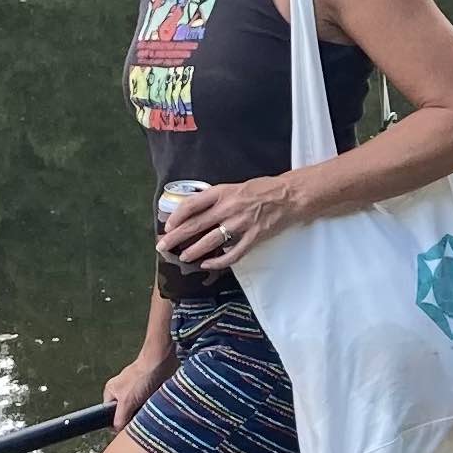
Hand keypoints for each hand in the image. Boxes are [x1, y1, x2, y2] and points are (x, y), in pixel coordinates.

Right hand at [104, 349, 176, 430]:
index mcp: (111, 392)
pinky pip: (148, 405)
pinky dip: (152, 408)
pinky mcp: (149, 391)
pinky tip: (156, 407)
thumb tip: (117, 430)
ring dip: (143, 413)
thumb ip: (119, 418)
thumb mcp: (126, 402)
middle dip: (132, 418)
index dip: (117, 423)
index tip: (126, 428)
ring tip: (149, 411)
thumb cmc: (142, 377)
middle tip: (140, 419)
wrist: (161, 362)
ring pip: (137, 410)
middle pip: (125, 414)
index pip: (109, 414)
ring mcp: (136, 391)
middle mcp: (122, 392)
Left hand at [159, 177, 300, 271]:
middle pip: (196, 224)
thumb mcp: (235, 187)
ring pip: (211, 241)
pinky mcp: (254, 237)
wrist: (290, 195)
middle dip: (176, 237)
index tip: (168, 225)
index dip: (177, 216)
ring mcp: (241, 224)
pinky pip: (232, 254)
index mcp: (223, 192)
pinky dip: (218, 262)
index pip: (192, 204)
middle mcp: (229, 207)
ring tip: (183, 257)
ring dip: (194, 251)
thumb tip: (195, 211)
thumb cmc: (262, 189)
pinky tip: (208, 264)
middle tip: (162, 246)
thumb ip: (217, 199)